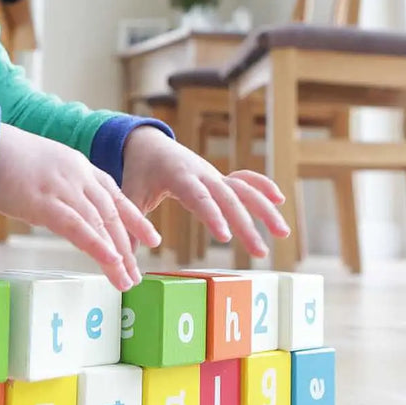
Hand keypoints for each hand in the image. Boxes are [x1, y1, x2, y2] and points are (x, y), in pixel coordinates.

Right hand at [0, 123, 160, 290]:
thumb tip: (63, 209)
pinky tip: (111, 262)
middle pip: (112, 213)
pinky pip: (78, 227)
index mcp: (78, 165)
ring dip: (117, 255)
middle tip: (138, 272)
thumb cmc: (2, 158)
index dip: (135, 218)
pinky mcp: (45, 203)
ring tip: (126, 280)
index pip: (115, 194)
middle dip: (128, 245)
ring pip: (100, 224)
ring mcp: (63, 188)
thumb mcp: (42, 167)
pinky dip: (97, 246)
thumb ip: (58, 186)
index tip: (152, 238)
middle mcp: (77, 176)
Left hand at [120, 127, 290, 257]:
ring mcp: (213, 175)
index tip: (225, 237)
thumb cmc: (138, 171)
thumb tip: (122, 260)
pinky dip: (261, 187)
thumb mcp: (129, 194)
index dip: (212, 215)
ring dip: (264, 209)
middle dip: (245, 224)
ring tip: (283, 233)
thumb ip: (129, 225)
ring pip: (242, 190)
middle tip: (260, 252)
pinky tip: (279, 200)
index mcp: (177, 176)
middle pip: (227, 198)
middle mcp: (201, 174)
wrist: (148, 144)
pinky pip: (244, 180)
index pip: (198, 196)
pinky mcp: (220, 178)